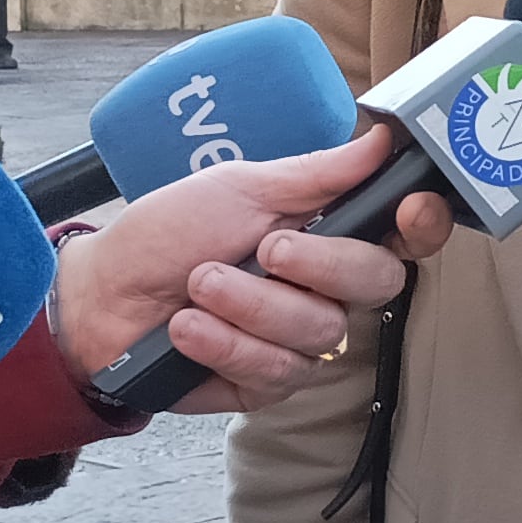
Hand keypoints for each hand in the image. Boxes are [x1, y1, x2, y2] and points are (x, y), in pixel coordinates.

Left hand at [49, 133, 459, 413]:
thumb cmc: (168, 233)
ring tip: (198, 285)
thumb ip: (318, 173)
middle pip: (377, 283)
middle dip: (320, 265)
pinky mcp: (267, 384)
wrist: (101, 296)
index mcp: (330, 234)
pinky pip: (278, 372)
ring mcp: (300, 340)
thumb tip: (380, 138)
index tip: (408, 210)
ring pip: (321, 332)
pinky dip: (227, 345)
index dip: (421, 226)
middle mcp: (327, 290)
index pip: (405, 236)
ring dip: (251, 305)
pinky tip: (188, 329)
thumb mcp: (241, 187)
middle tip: (263, 248)